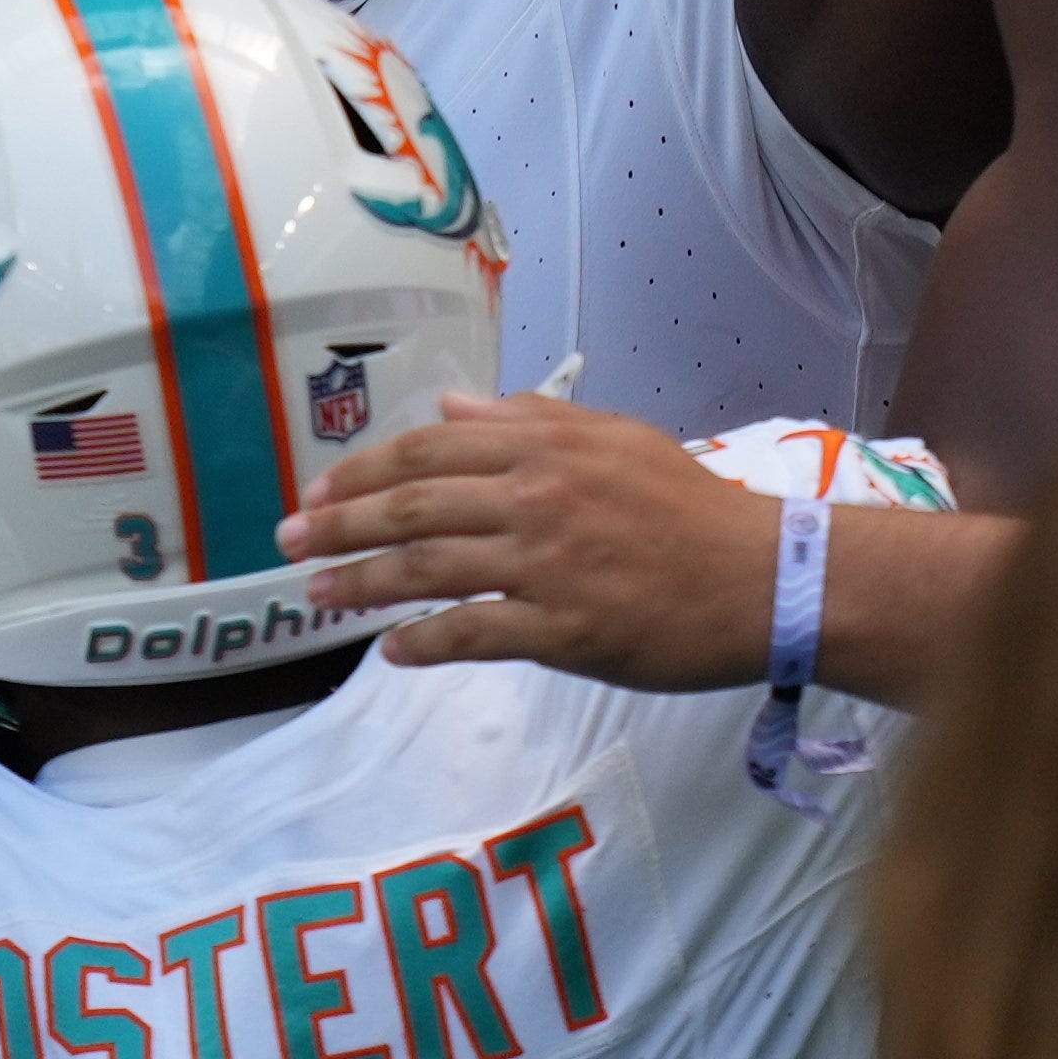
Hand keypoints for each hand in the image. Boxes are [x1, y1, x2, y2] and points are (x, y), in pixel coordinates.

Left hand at [280, 392, 778, 687]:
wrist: (768, 579)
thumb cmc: (690, 508)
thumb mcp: (614, 439)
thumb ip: (528, 419)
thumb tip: (450, 408)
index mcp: (544, 446)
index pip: (428, 451)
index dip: (363, 472)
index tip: (317, 493)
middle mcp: (536, 497)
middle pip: (412, 506)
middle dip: (339, 523)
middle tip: (288, 543)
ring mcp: (548, 564)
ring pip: (429, 568)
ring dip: (362, 582)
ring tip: (318, 595)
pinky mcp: (565, 629)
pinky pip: (475, 633)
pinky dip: (424, 642)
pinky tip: (391, 650)